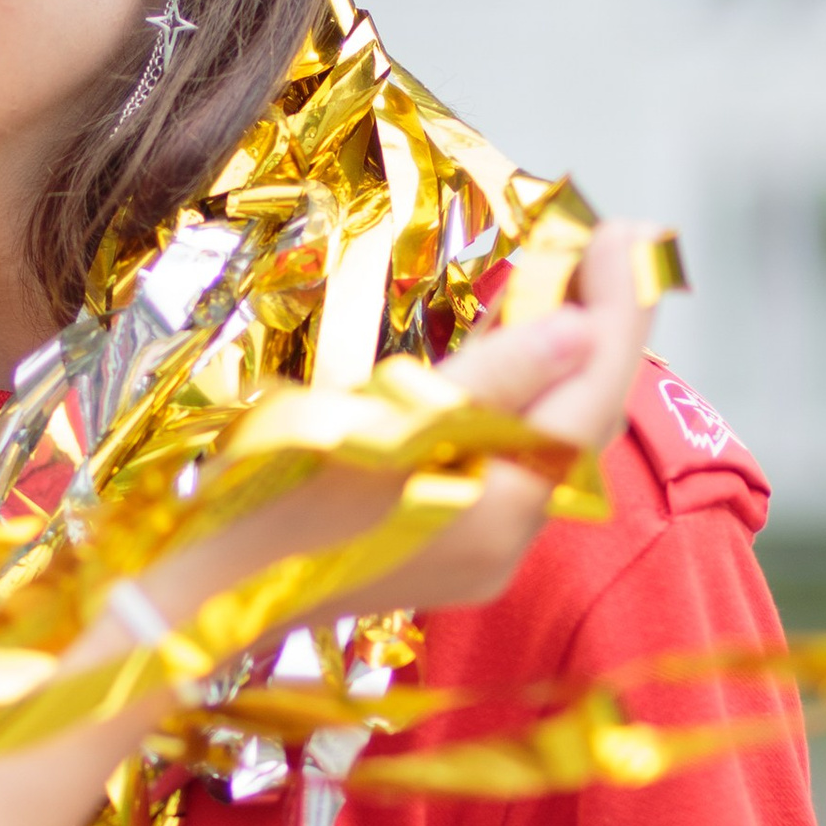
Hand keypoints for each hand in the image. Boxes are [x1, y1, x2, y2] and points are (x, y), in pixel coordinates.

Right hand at [144, 219, 662, 635]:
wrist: (201, 594)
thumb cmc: (274, 499)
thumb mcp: (382, 422)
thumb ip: (492, 380)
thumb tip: (584, 330)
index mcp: (500, 511)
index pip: (590, 399)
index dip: (617, 312)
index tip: (623, 230)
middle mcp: (508, 540)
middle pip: (578, 420)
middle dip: (603, 328)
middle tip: (613, 239)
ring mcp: (478, 550)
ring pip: (544, 438)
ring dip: (564, 358)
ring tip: (572, 275)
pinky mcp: (445, 545)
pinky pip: (506, 457)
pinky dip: (519, 395)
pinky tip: (514, 346)